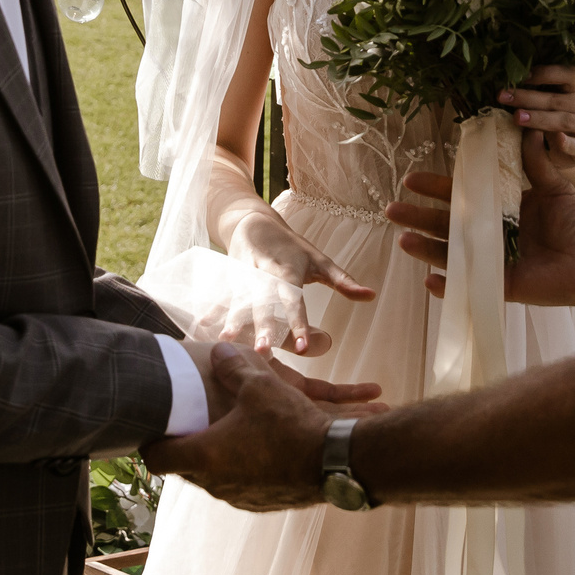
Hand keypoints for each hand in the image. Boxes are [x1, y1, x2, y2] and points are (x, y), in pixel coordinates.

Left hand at [146, 343, 380, 509]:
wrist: (336, 461)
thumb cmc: (290, 422)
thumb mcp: (259, 384)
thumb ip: (232, 367)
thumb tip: (217, 351)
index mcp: (204, 456)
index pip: (156, 458)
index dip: (150, 442)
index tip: (153, 428)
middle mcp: (215, 484)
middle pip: (184, 468)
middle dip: (186, 445)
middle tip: (191, 422)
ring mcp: (239, 498)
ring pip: (214, 477)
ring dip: (216, 457)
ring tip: (227, 432)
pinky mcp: (262, 503)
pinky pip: (240, 484)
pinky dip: (241, 468)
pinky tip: (257, 448)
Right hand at [219, 208, 374, 355]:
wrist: (253, 222)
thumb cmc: (292, 247)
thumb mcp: (319, 261)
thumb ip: (343, 281)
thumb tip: (371, 296)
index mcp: (289, 271)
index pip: (295, 300)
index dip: (298, 324)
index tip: (302, 348)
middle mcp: (265, 274)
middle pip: (265, 303)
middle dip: (262, 326)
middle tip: (262, 351)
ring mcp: (243, 276)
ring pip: (239, 301)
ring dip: (233, 321)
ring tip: (228, 341)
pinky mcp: (228, 278)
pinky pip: (220, 296)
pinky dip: (211, 310)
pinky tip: (203, 326)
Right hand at [387, 126, 574, 308]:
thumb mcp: (553, 186)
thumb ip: (536, 162)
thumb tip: (527, 128)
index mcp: (497, 211)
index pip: (459, 197)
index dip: (435, 189)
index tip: (411, 180)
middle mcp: (488, 236)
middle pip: (446, 226)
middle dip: (418, 218)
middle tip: (391, 210)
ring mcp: (491, 262)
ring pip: (450, 255)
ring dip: (425, 249)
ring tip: (403, 241)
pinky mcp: (501, 285)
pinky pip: (469, 286)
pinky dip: (449, 285)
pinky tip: (430, 280)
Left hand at [497, 64, 574, 168]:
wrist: (572, 153)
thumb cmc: (552, 124)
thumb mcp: (545, 107)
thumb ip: (535, 97)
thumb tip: (508, 89)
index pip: (568, 74)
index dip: (546, 73)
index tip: (521, 76)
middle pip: (557, 99)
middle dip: (528, 97)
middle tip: (504, 97)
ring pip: (565, 120)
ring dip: (539, 118)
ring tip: (518, 118)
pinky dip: (568, 143)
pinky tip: (558, 139)